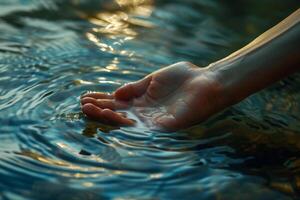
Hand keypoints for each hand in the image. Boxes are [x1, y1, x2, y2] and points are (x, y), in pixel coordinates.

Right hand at [81, 62, 224, 130]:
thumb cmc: (184, 77)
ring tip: (90, 109)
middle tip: (82, 105)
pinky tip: (110, 114)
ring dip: (107, 116)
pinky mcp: (163, 126)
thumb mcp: (154, 78)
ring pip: (125, 122)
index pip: (118, 102)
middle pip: (118, 114)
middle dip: (100, 110)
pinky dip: (124, 121)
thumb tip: (116, 93)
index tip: (85, 96)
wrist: (207, 81)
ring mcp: (153, 120)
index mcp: (143, 101)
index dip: (101, 100)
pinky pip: (140, 127)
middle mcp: (145, 113)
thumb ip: (135, 87)